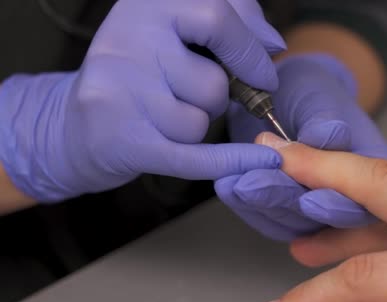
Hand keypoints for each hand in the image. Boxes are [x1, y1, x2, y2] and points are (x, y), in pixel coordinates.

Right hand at [0, 0, 284, 202]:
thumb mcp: (172, 34)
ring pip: (200, 120)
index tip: (265, 71)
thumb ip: (228, 26)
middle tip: (214, 97)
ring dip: (197, 124)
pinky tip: (262, 159)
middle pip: (214, 79)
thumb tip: (272, 46)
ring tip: (166, 115)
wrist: (74, 125)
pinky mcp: (122, 139)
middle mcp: (127, 39)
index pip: (219, 15)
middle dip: (225, 96)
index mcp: (146, 4)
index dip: (251, 49)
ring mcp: (120, 90)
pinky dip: (233, 160)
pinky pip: (196, 156)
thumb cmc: (140, 76)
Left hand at [215, 54, 386, 240]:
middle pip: (323, 219)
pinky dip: (245, 204)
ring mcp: (317, 213)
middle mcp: (351, 201)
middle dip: (283, 201)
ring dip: (258, 204)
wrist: (288, 99)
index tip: (308, 199)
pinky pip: (269, 219)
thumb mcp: (321, 97)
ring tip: (232, 184)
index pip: (363, 203)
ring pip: (292, 223)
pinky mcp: (289, 216)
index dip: (337, 206)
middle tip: (251, 185)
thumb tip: (327, 137)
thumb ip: (323, 120)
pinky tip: (228, 188)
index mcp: (377, 175)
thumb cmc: (313, 92)